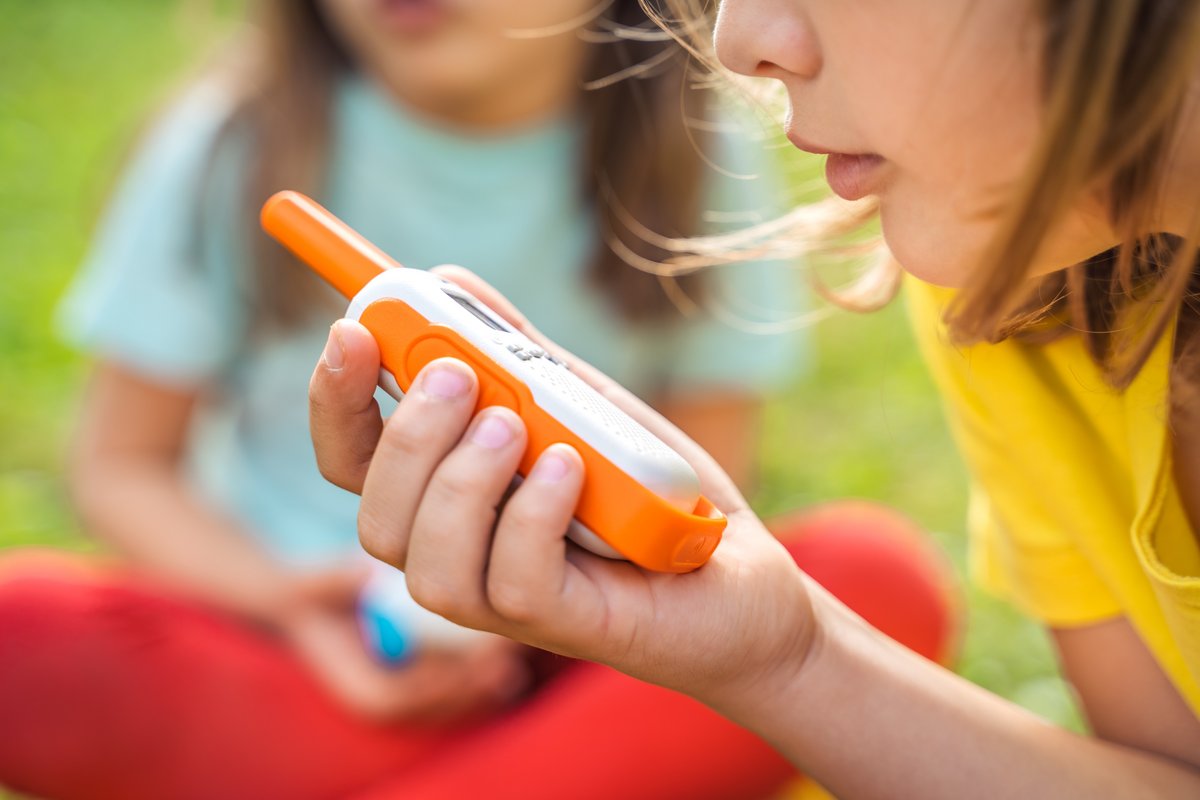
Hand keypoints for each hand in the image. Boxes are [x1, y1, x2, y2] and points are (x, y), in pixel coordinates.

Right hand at [308, 266, 820, 708]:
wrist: (747, 571)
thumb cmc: (649, 487)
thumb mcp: (579, 403)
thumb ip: (514, 356)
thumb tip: (447, 283)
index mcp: (453, 496)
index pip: (357, 460)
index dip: (334, 400)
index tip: (348, 331)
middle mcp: (465, 553)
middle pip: (376, 515)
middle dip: (405, 438)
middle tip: (458, 378)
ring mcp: (511, 600)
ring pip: (427, 563)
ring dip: (458, 482)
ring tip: (516, 425)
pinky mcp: (570, 623)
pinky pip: (512, 582)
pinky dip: (529, 516)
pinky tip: (571, 470)